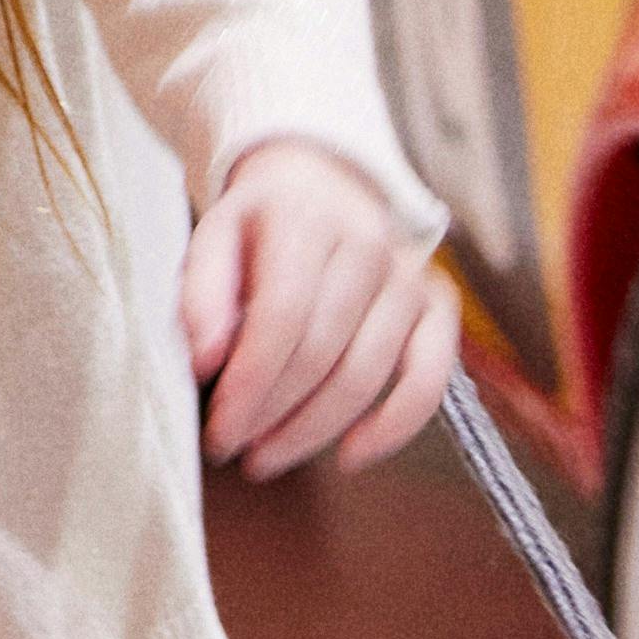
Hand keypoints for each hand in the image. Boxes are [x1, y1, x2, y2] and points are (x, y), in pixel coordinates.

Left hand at [181, 140, 457, 477]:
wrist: (320, 184)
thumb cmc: (260, 225)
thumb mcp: (212, 240)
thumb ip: (200, 295)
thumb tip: (205, 360)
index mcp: (305, 220)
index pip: (281, 316)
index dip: (250, 384)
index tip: (219, 429)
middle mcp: (367, 244)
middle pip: (321, 352)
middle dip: (272, 414)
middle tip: (235, 448)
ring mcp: (409, 276)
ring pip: (367, 374)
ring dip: (314, 429)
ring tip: (269, 454)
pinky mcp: (438, 304)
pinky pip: (429, 378)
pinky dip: (394, 427)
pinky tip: (350, 454)